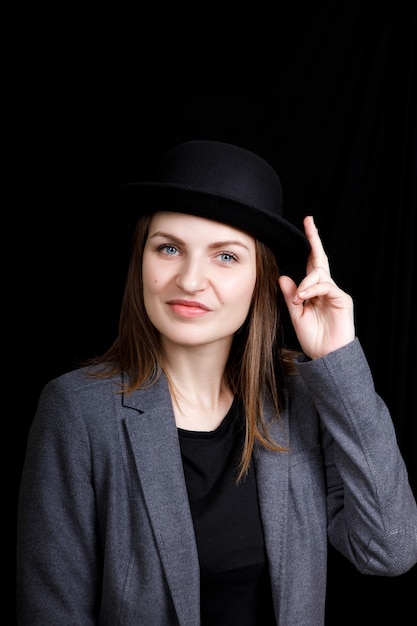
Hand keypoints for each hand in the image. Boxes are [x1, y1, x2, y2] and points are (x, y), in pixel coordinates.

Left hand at [278, 216, 354, 358]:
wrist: (326, 356)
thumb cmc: (312, 338)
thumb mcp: (296, 315)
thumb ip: (290, 296)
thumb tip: (282, 277)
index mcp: (314, 291)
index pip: (311, 263)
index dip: (309, 245)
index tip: (306, 225)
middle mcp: (325, 288)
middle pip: (320, 259)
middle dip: (314, 240)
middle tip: (309, 222)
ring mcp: (335, 293)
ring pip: (319, 274)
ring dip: (306, 283)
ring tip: (298, 298)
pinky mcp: (343, 300)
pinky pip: (326, 287)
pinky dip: (313, 289)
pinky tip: (304, 297)